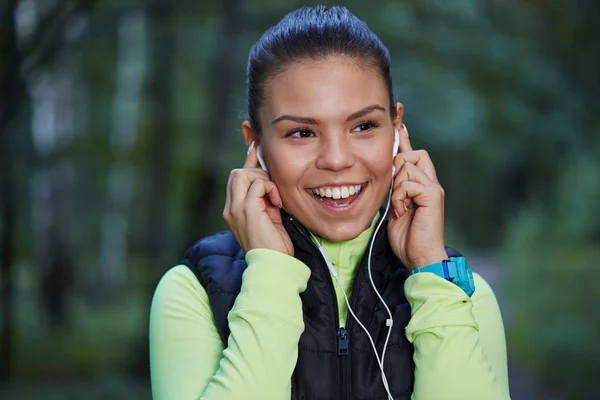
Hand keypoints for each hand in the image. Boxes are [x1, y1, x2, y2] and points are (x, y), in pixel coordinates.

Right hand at [223, 143, 293, 255]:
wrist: (273, 265)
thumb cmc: (275, 245)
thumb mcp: (269, 216)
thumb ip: (265, 198)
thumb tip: (270, 180)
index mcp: (234, 210)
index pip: (236, 178)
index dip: (247, 161)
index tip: (257, 147)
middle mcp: (231, 208)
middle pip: (237, 172)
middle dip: (257, 172)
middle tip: (273, 188)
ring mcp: (236, 208)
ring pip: (243, 173)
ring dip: (263, 180)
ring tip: (274, 198)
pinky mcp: (246, 209)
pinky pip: (258, 183)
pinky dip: (270, 188)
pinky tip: (278, 204)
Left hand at [387, 125, 447, 270]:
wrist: (419, 257)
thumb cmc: (407, 237)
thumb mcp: (395, 208)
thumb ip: (394, 189)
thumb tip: (386, 173)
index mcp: (421, 185)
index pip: (413, 154)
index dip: (404, 138)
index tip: (398, 121)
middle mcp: (431, 182)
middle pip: (414, 153)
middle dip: (398, 164)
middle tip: (395, 191)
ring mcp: (433, 187)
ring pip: (407, 166)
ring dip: (396, 187)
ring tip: (399, 207)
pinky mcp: (433, 194)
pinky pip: (407, 182)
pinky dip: (400, 196)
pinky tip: (403, 211)